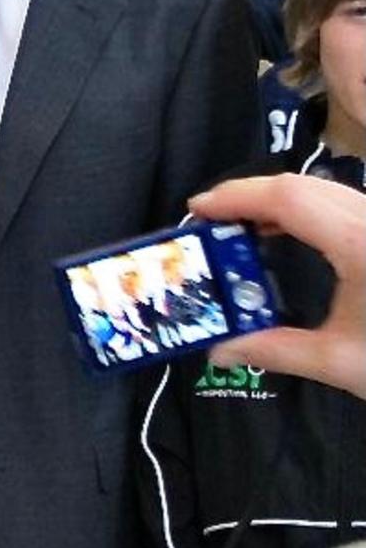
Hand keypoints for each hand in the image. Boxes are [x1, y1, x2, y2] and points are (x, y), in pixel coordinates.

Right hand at [190, 174, 365, 397]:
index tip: (197, 209)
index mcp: (359, 241)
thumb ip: (274, 350)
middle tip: (212, 220)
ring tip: (245, 228)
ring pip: (329, 191)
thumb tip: (218, 353)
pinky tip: (293, 236)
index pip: (286, 197)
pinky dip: (311, 212)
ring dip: (282, 202)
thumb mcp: (340, 362)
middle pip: (304, 185)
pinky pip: (348, 207)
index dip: (236, 196)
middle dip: (252, 195)